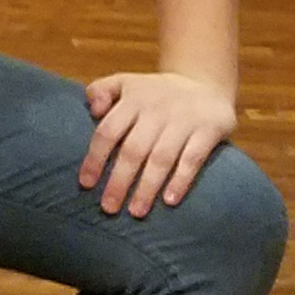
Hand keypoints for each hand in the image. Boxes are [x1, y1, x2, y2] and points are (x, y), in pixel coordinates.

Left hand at [79, 69, 237, 217]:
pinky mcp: (208, 130)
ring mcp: (183, 121)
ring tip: (136, 212)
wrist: (205, 82)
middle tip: (108, 208)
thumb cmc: (155, 92)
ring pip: (161, 158)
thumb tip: (92, 111)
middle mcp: (156, 110)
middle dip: (119, 181)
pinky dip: (181, 179)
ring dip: (147, 187)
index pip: (109, 131)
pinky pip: (193, 158)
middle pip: (133, 150)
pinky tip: (169, 201)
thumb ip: (101, 91)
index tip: (86, 184)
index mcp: (133, 99)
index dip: (96, 158)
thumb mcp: (126, 82)